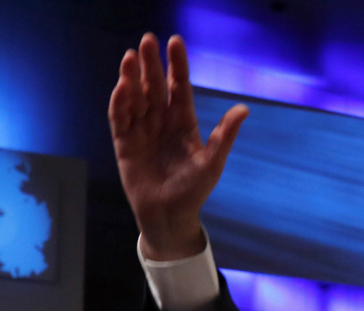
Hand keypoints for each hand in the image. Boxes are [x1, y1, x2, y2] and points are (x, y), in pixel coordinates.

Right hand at [109, 33, 247, 257]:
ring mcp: (142, 131)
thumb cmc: (194, 191)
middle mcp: (161, 122)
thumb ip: (224, 135)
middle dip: (152, 64)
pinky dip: (120, 102)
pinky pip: (120, 118)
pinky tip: (122, 86)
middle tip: (148, 40)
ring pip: (136, 98)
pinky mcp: (125, 144)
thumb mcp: (212, 162)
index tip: (175, 41)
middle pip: (155, 87)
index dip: (177, 65)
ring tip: (131, 57)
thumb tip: (244, 109)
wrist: (170, 217)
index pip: (179, 87)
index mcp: (183, 122)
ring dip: (132, 78)